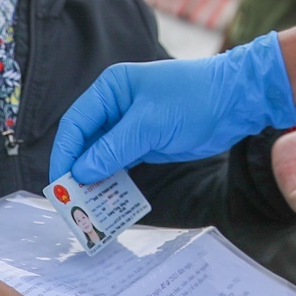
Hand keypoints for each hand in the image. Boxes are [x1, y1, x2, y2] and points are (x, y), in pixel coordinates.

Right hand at [51, 31, 295, 183]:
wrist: (236, 101)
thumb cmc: (193, 100)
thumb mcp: (150, 124)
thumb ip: (113, 148)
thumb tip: (80, 172)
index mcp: (111, 89)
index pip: (76, 123)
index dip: (65, 153)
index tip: (59, 183)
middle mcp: (116, 106)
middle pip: (85, 141)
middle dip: (77, 169)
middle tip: (69, 201)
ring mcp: (130, 126)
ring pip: (101, 155)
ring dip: (94, 178)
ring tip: (85, 206)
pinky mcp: (146, 143)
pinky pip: (120, 163)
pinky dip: (113, 179)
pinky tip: (107, 199)